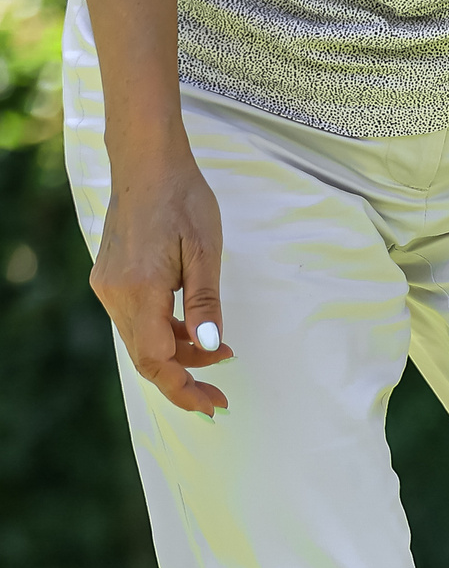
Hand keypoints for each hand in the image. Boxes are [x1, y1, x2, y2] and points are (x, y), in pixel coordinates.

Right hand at [89, 145, 230, 417]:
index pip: (157, 360)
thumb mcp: (206, 253)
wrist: (146, 162)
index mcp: (138, 291)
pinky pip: (137, 320)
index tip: (215, 405)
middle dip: (184, 380)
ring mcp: (108, 285)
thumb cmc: (182, 200)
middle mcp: (114, 293)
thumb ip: (205, 303)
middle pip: (146, 357)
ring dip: (179, 354)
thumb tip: (209, 346)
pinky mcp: (111, 277)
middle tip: (220, 394)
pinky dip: (166, 333)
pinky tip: (193, 328)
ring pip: (141, 340)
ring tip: (220, 351)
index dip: (184, 389)